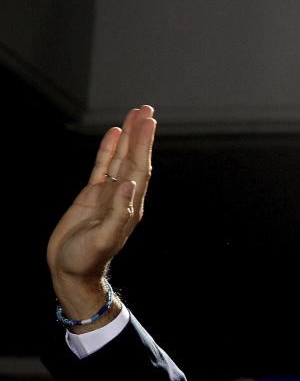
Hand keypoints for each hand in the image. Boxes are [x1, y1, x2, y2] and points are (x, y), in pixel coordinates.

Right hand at [47, 105, 155, 329]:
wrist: (71, 270)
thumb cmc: (87, 259)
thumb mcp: (104, 238)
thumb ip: (118, 212)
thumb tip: (129, 184)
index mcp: (130, 205)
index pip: (141, 168)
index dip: (144, 145)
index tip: (149, 122)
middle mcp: (123, 196)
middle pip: (135, 158)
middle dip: (141, 134)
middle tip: (146, 109)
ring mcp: (108, 194)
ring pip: (121, 159)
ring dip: (129, 137)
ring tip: (135, 115)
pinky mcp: (92, 195)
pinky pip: (103, 166)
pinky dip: (109, 149)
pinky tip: (115, 134)